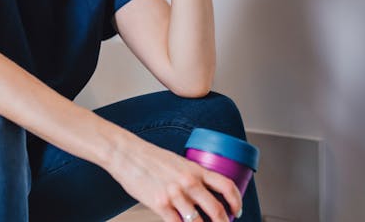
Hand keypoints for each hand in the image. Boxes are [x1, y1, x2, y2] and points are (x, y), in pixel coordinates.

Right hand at [109, 136, 241, 221]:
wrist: (127, 154)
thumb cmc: (151, 158)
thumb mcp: (178, 162)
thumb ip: (191, 176)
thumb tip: (202, 195)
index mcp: (196, 169)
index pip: (226, 186)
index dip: (236, 201)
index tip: (237, 211)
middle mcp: (189, 182)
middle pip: (216, 210)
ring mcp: (175, 195)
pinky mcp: (160, 205)